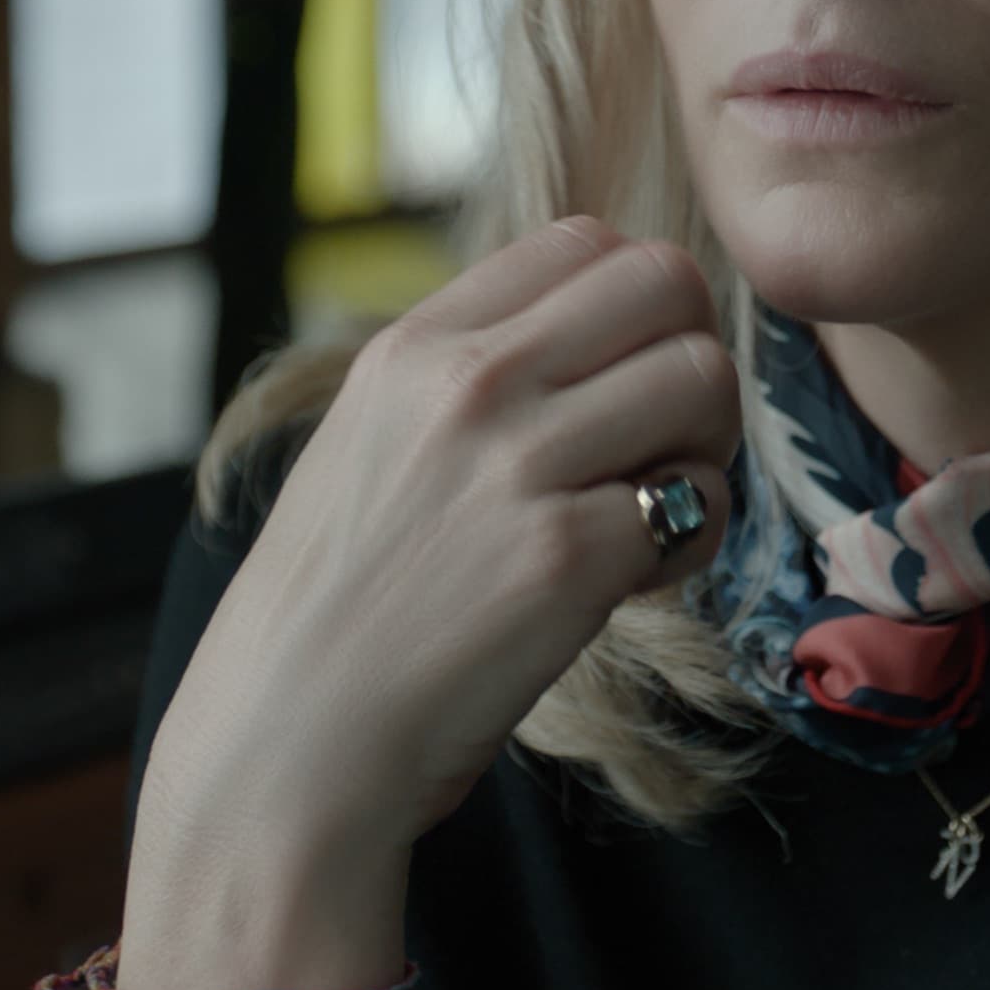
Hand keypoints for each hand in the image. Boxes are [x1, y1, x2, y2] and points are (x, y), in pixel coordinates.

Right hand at [137, 216, 741, 868]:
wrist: (287, 748)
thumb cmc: (340, 613)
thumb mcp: (374, 444)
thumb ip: (472, 379)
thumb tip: (599, 336)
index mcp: (415, 345)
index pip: (587, 241)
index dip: (632, 312)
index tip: (611, 389)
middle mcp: (467, 383)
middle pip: (667, 283)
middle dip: (688, 362)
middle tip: (657, 448)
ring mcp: (518, 465)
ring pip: (702, 379)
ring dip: (701, 453)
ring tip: (642, 520)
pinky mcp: (566, 557)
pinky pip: (699, 503)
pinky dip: (688, 549)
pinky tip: (626, 589)